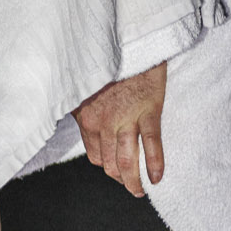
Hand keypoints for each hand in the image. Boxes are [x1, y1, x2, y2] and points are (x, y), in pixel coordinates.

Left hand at [77, 61, 168, 195]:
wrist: (127, 39)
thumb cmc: (105, 57)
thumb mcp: (83, 82)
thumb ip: (81, 102)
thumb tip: (73, 113)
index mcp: (86, 116)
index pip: (94, 154)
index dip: (105, 164)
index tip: (113, 167)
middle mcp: (103, 123)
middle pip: (109, 163)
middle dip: (118, 178)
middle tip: (128, 185)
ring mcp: (127, 119)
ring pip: (128, 161)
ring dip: (134, 182)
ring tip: (140, 191)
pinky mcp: (148, 111)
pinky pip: (152, 145)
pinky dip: (155, 165)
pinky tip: (157, 177)